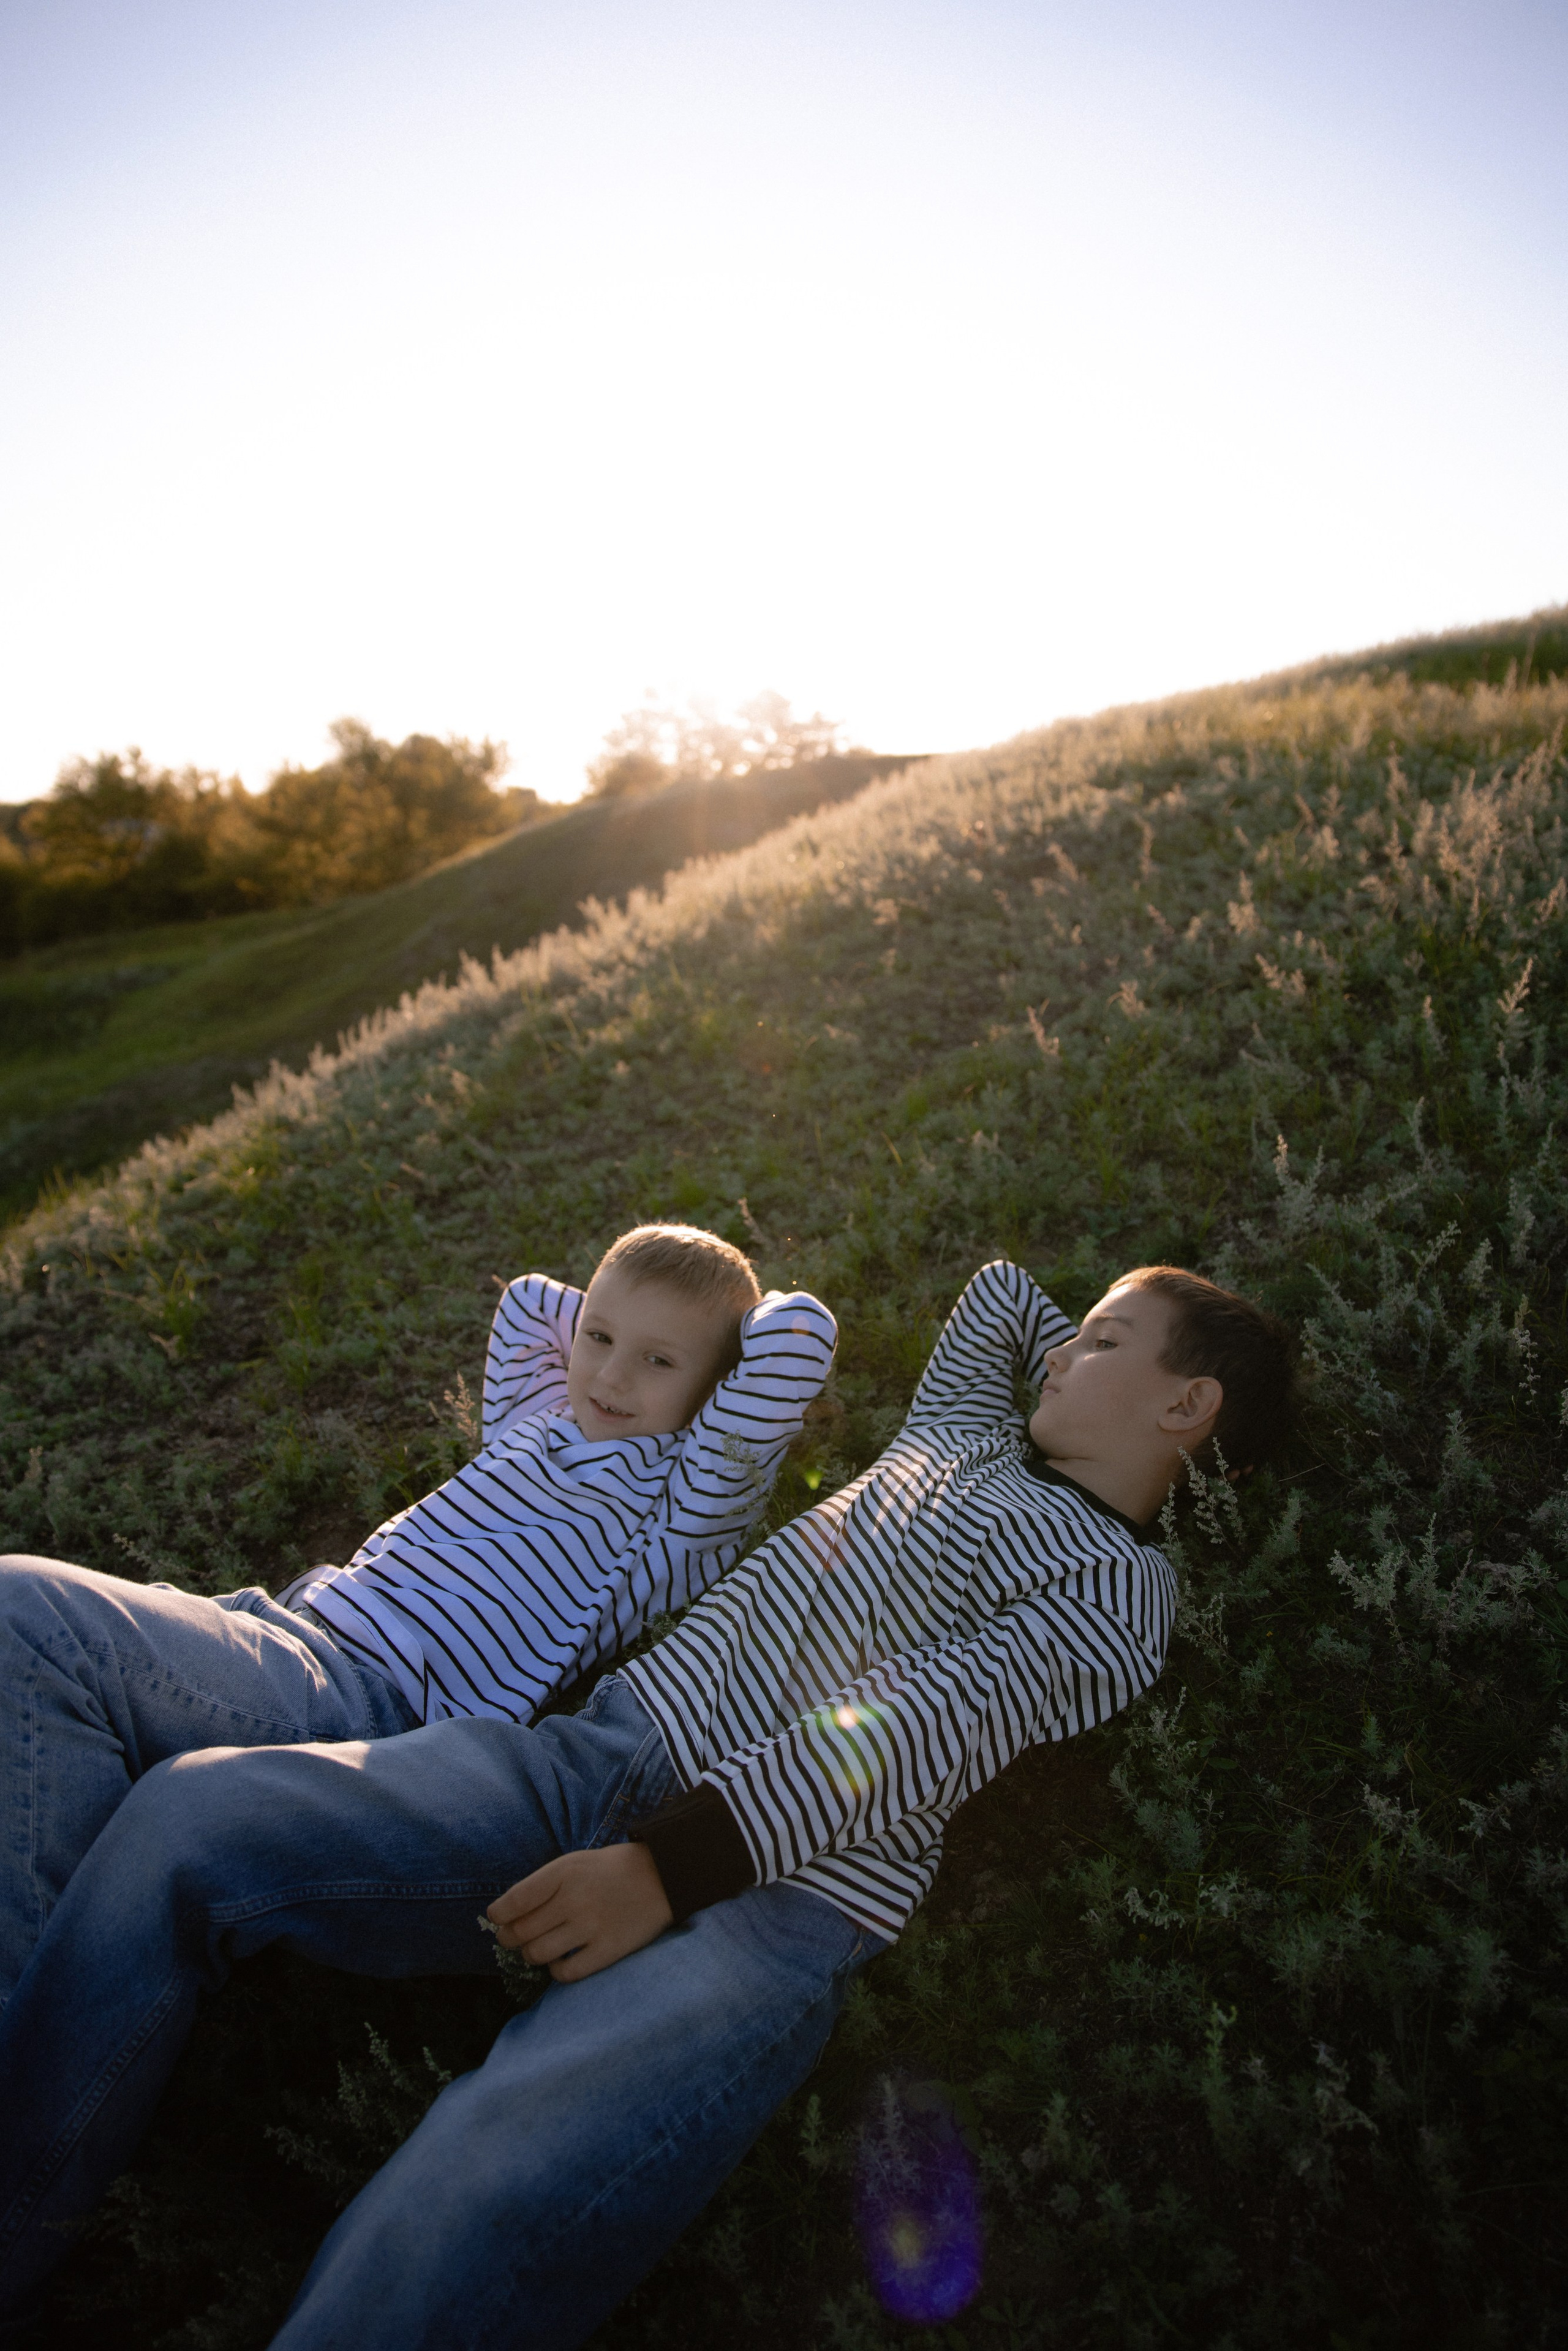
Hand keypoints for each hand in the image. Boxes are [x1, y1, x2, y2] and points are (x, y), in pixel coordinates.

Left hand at [487, 1844, 673, 1982]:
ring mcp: (591, 1927)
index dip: (498, 1915)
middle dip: (509, 1938)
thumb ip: (543, 1885)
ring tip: (538, 1948)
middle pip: (521, 1932)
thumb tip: (507, 1914)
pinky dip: (556, 1971)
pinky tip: (561, 1961)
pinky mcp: (608, 1950)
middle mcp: (573, 1900)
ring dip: (531, 1954)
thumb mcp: (574, 1863)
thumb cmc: (610, 1870)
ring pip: (537, 1954)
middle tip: (513, 1938)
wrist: (662, 1876)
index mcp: (563, 1873)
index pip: (514, 1901)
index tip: (498, 1919)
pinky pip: (566, 1973)